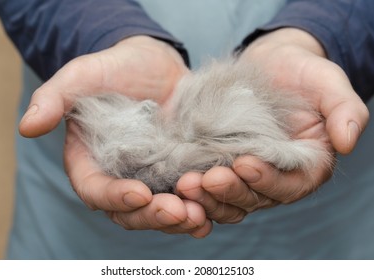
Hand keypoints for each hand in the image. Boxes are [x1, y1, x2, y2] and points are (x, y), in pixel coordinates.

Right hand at [19, 36, 211, 236]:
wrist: (155, 65)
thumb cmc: (114, 69)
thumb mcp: (82, 76)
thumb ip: (54, 98)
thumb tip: (27, 126)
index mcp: (91, 161)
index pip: (95, 190)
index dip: (114, 198)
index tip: (139, 193)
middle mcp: (120, 176)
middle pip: (130, 212)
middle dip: (152, 216)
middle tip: (177, 211)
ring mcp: (152, 177)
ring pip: (160, 212)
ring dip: (179, 220)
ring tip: (199, 216)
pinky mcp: (178, 172)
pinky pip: (186, 199)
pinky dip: (199, 208)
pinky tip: (214, 212)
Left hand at [177, 28, 368, 222]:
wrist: (267, 66)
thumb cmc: (300, 73)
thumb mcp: (327, 83)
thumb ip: (343, 109)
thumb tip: (346, 141)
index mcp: (304, 167)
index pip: (288, 185)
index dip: (267, 180)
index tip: (244, 163)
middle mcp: (273, 178)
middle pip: (252, 199)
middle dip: (228, 191)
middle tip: (203, 180)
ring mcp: (243, 176)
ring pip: (226, 200)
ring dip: (205, 197)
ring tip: (185, 183)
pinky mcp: (219, 166)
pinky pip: (206, 186)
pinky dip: (193, 190)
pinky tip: (175, 181)